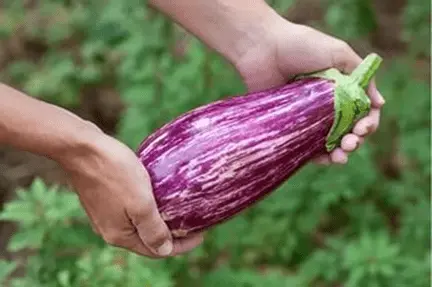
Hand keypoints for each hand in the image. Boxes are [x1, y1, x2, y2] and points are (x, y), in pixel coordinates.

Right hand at [59, 129, 203, 257]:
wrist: (82, 148)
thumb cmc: (114, 172)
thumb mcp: (140, 203)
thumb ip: (153, 229)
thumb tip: (165, 250)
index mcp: (120, 235)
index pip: (157, 250)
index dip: (182, 245)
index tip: (201, 234)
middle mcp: (110, 230)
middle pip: (147, 240)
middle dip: (172, 235)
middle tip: (193, 223)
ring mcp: (105, 215)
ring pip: (139, 225)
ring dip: (160, 221)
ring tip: (179, 211)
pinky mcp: (104, 199)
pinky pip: (131, 211)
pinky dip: (147, 209)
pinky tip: (157, 197)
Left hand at [234, 21, 384, 164]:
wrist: (263, 48)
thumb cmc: (302, 46)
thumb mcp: (339, 54)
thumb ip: (363, 77)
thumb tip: (380, 104)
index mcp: (343, 87)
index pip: (363, 112)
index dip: (368, 123)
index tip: (363, 128)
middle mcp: (327, 104)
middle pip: (348, 130)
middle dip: (355, 141)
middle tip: (350, 144)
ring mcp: (308, 116)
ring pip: (329, 141)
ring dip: (339, 154)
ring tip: (340, 158)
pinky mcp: (290, 124)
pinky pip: (306, 145)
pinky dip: (317, 156)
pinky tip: (324, 160)